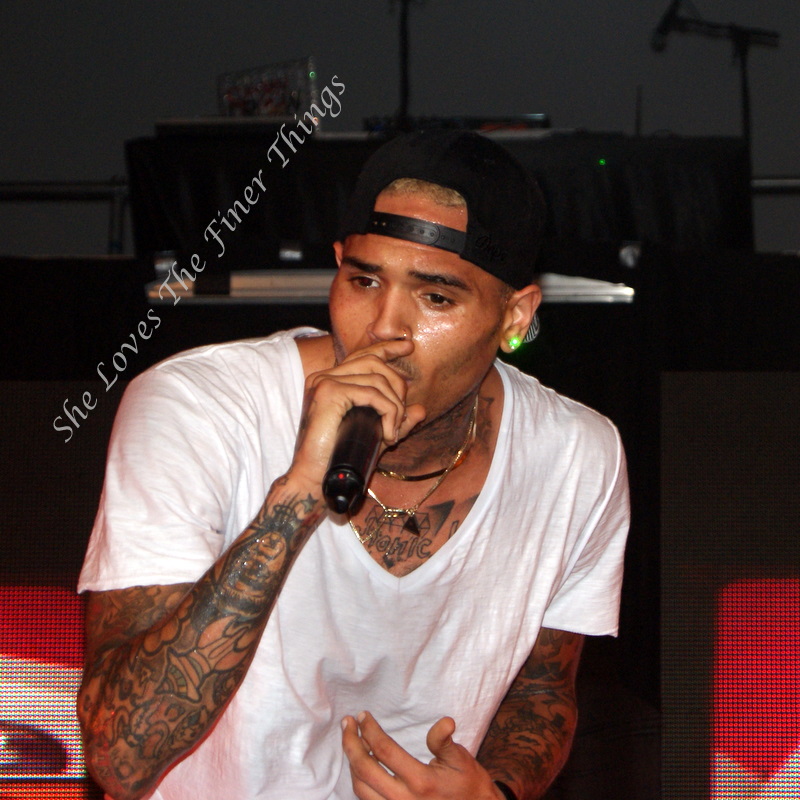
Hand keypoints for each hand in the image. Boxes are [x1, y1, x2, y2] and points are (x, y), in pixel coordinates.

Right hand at [290, 340, 426, 486]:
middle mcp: (325, 376)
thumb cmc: (341, 460)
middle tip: (403, 415)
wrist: (315, 479)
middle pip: (374, 361)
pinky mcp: (329, 392)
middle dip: (398, 386)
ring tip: (394, 432)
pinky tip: (389, 435)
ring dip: (395, 406)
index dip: (388, 347)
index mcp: (331, 381)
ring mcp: (325, 382)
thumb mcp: (376, 436)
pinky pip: (372, 393)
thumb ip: (397, 421)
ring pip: (377, 378)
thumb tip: (421, 409)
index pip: (363, 354)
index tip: (408, 347)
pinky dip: (388, 413)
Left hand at [342, 711, 503, 799]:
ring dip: (352, 763)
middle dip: (350, 744)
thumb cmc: (468, 784)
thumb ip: (444, 742)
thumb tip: (445, 722)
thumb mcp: (461, 760)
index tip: (363, 715)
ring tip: (351, 740)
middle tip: (347, 723)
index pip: (384, 751)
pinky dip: (358, 780)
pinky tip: (359, 764)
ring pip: (361, 789)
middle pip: (364, 770)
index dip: (370, 730)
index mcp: (421, 781)